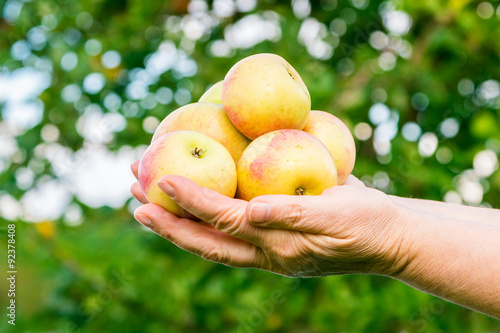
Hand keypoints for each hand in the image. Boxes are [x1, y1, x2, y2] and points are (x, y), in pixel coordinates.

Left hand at [130, 161, 412, 277]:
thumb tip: (252, 212)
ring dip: (175, 214)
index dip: (192, 203)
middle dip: (166, 217)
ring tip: (145, 192)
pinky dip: (202, 209)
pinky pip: (228, 222)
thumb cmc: (369, 225)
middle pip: (202, 237)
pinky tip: (191, 192)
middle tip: (132, 192)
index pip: (222, 223)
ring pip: (208, 232)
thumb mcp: (340, 217)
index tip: (161, 181)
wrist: (387, 236)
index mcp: (275, 248)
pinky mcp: (271, 231)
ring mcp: (264, 243)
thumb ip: (295, 216)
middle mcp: (262, 250)